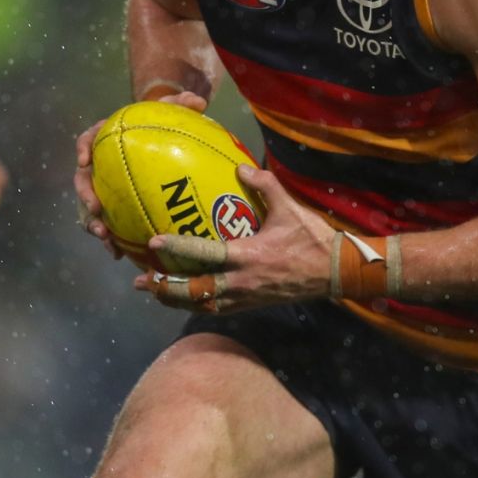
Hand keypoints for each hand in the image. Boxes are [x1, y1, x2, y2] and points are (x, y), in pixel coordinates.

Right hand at [75, 91, 207, 259]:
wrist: (158, 145)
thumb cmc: (158, 125)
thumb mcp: (168, 112)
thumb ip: (179, 105)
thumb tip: (198, 101)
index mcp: (105, 139)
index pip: (87, 140)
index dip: (82, 149)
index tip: (84, 161)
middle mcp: (99, 165)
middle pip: (83, 181)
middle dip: (85, 196)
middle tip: (95, 209)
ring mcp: (104, 188)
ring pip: (90, 208)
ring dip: (93, 223)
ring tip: (105, 237)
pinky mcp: (114, 207)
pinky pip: (108, 224)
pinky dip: (112, 239)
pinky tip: (120, 253)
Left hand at [134, 164, 332, 312]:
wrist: (336, 272)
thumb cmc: (312, 239)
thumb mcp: (289, 207)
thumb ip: (264, 185)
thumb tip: (240, 169)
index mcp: (247, 256)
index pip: (204, 254)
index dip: (177, 250)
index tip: (154, 243)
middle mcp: (241, 281)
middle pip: (194, 292)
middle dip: (165, 289)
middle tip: (142, 281)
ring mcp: (245, 297)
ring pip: (202, 305)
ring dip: (176, 300)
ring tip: (154, 292)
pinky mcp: (251, 305)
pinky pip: (216, 308)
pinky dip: (197, 304)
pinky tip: (185, 298)